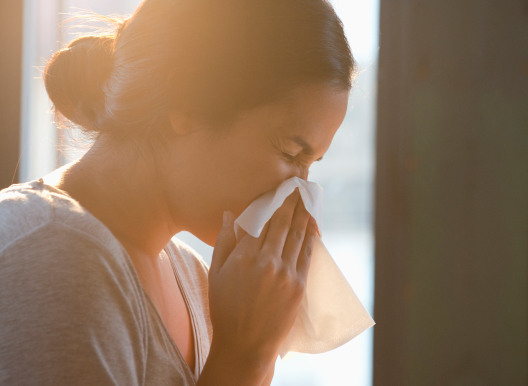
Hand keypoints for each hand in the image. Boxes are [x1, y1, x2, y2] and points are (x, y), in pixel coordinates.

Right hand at [198, 188, 316, 384]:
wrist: (245, 345)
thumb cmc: (225, 308)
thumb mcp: (216, 273)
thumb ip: (224, 241)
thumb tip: (231, 213)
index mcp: (245, 256)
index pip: (262, 218)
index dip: (272, 200)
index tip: (278, 186)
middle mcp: (268, 261)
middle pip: (283, 222)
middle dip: (291, 201)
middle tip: (297, 183)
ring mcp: (286, 274)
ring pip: (298, 234)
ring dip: (303, 213)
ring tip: (306, 197)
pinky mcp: (299, 285)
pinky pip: (307, 253)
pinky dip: (310, 236)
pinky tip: (311, 224)